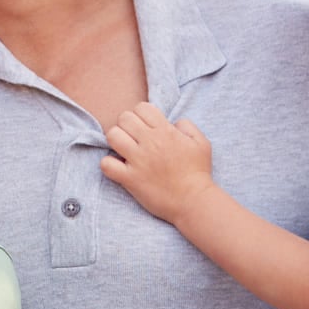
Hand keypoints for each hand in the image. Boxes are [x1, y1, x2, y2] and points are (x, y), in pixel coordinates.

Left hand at [102, 103, 216, 224]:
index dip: (141, 114)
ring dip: (116, 140)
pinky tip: (118, 167)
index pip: (141, 107)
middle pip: (124, 118)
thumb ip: (187, 126)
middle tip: (133, 138)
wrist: (193, 201)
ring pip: (112, 135)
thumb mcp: (201, 142)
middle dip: (126, 125)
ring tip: (124, 150)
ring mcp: (138, 160)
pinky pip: (106, 164)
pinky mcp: (130, 179)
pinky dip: (108, 164)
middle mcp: (150, 142)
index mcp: (165, 131)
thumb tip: (173, 122)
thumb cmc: (198, 172)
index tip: (145, 127)